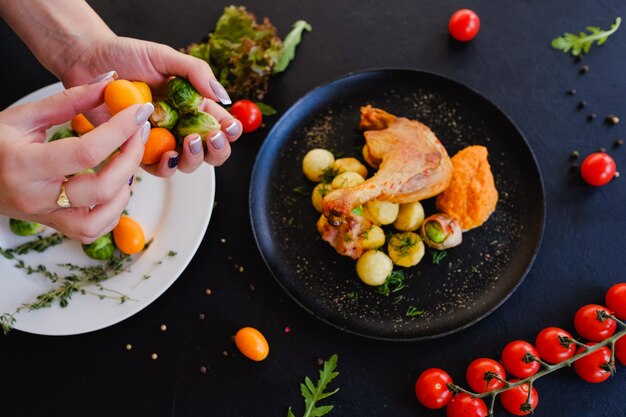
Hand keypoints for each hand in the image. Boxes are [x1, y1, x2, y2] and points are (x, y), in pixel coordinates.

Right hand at [0, 74, 151, 242]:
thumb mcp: (24, 116)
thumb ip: (68, 100)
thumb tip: (109, 82)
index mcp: (23, 164)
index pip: (85, 152)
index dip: (119, 130)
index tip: (139, 112)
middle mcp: (35, 197)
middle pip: (100, 189)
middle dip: (130, 159)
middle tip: (139, 134)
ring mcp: (45, 216)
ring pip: (99, 219)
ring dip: (124, 190)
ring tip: (127, 162)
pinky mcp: (53, 225)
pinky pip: (91, 230)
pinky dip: (112, 211)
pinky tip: (116, 187)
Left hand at [61, 36, 242, 174]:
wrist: (89, 61)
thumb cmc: (126, 55)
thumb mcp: (165, 57)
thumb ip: (197, 73)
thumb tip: (225, 97)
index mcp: (193, 106)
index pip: (221, 124)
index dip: (230, 131)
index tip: (229, 127)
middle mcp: (180, 126)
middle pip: (211, 151)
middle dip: (217, 150)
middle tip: (211, 137)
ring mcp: (161, 141)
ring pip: (188, 163)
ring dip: (194, 158)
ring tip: (190, 142)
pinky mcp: (138, 152)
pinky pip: (158, 168)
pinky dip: (165, 165)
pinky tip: (166, 154)